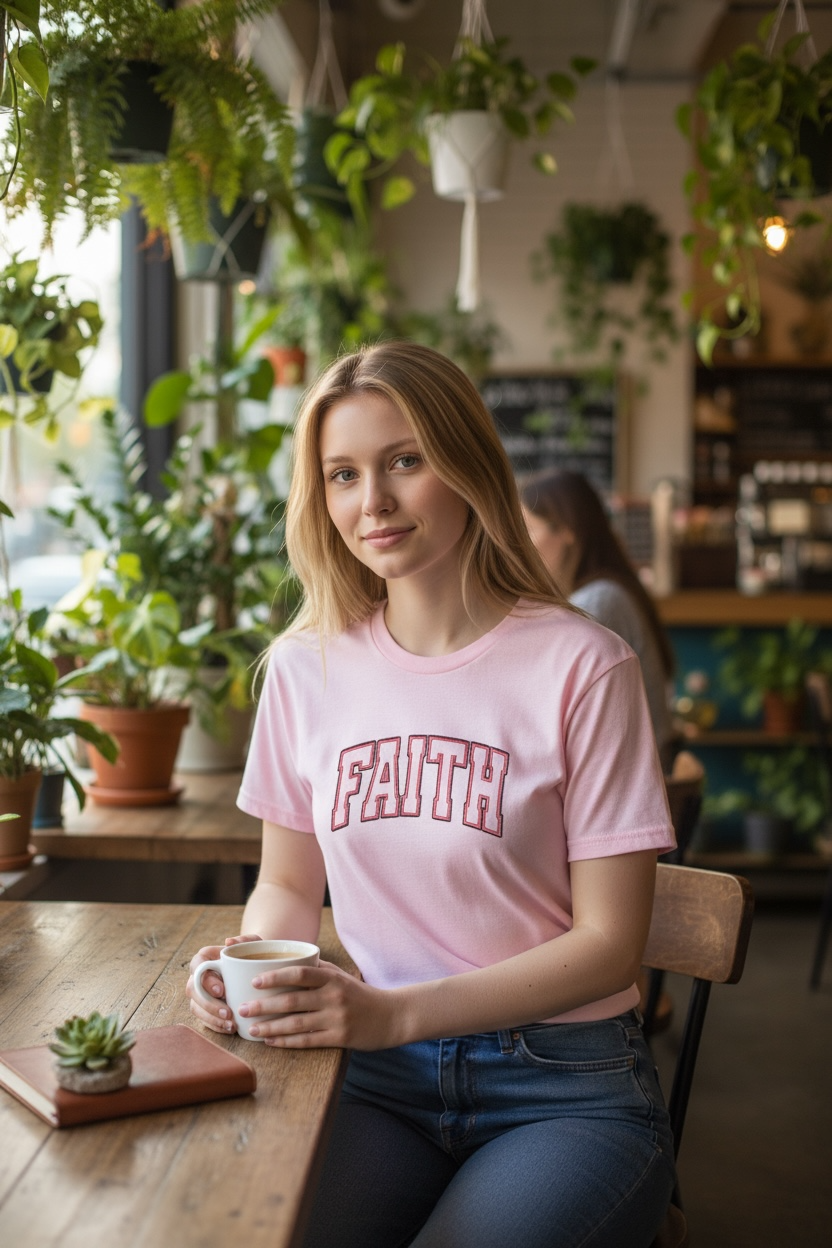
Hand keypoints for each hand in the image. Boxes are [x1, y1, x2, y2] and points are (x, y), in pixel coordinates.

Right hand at [185, 934, 263, 1034]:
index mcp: (206, 957)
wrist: (257, 968)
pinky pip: (204, 1020)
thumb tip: (229, 942)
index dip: (206, 979)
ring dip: (212, 1018)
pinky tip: (231, 1029)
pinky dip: (216, 1026)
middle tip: (228, 1012)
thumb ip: (245, 940)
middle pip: (193, 990)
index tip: (221, 990)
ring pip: (196, 1007)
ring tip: (231, 1024)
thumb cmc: (253, 954)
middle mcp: (198, 976)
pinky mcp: (205, 1009)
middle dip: (208, 1004)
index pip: (197, 965)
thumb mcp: (254, 944)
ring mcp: (200, 993)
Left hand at [236, 959, 400, 1050]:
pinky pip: (307, 1041)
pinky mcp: (340, 1039)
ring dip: (271, 1026)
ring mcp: (336, 1019)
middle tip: (242, 1008)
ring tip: (251, 1027)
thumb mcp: (340, 976)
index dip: (275, 977)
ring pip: (297, 1024)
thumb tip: (285, 962)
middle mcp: (333, 997)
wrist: (391, 1016)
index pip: (299, 974)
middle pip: (292, 1001)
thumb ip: (316, 969)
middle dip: (264, 1005)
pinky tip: (270, 1041)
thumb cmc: (359, 994)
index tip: (255, 981)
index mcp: (332, 978)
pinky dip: (286, 1041)